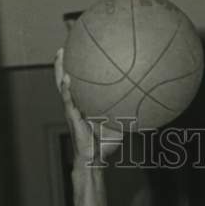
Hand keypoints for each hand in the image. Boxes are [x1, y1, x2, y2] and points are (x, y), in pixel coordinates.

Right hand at [54, 49, 121, 165]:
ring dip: (59, 70)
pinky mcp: (72, 119)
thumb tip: (145, 103)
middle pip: (66, 80)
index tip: (78, 51)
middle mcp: (75, 105)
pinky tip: (67, 80)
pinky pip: (68, 102)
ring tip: (60, 54)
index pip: (79, 83)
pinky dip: (67, 90)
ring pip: (62, 86)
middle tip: (63, 45)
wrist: (94, 160)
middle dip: (63, 63)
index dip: (77, 69)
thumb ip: (127, 114)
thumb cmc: (104, 145)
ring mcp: (72, 111)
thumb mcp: (119, 125)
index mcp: (83, 105)